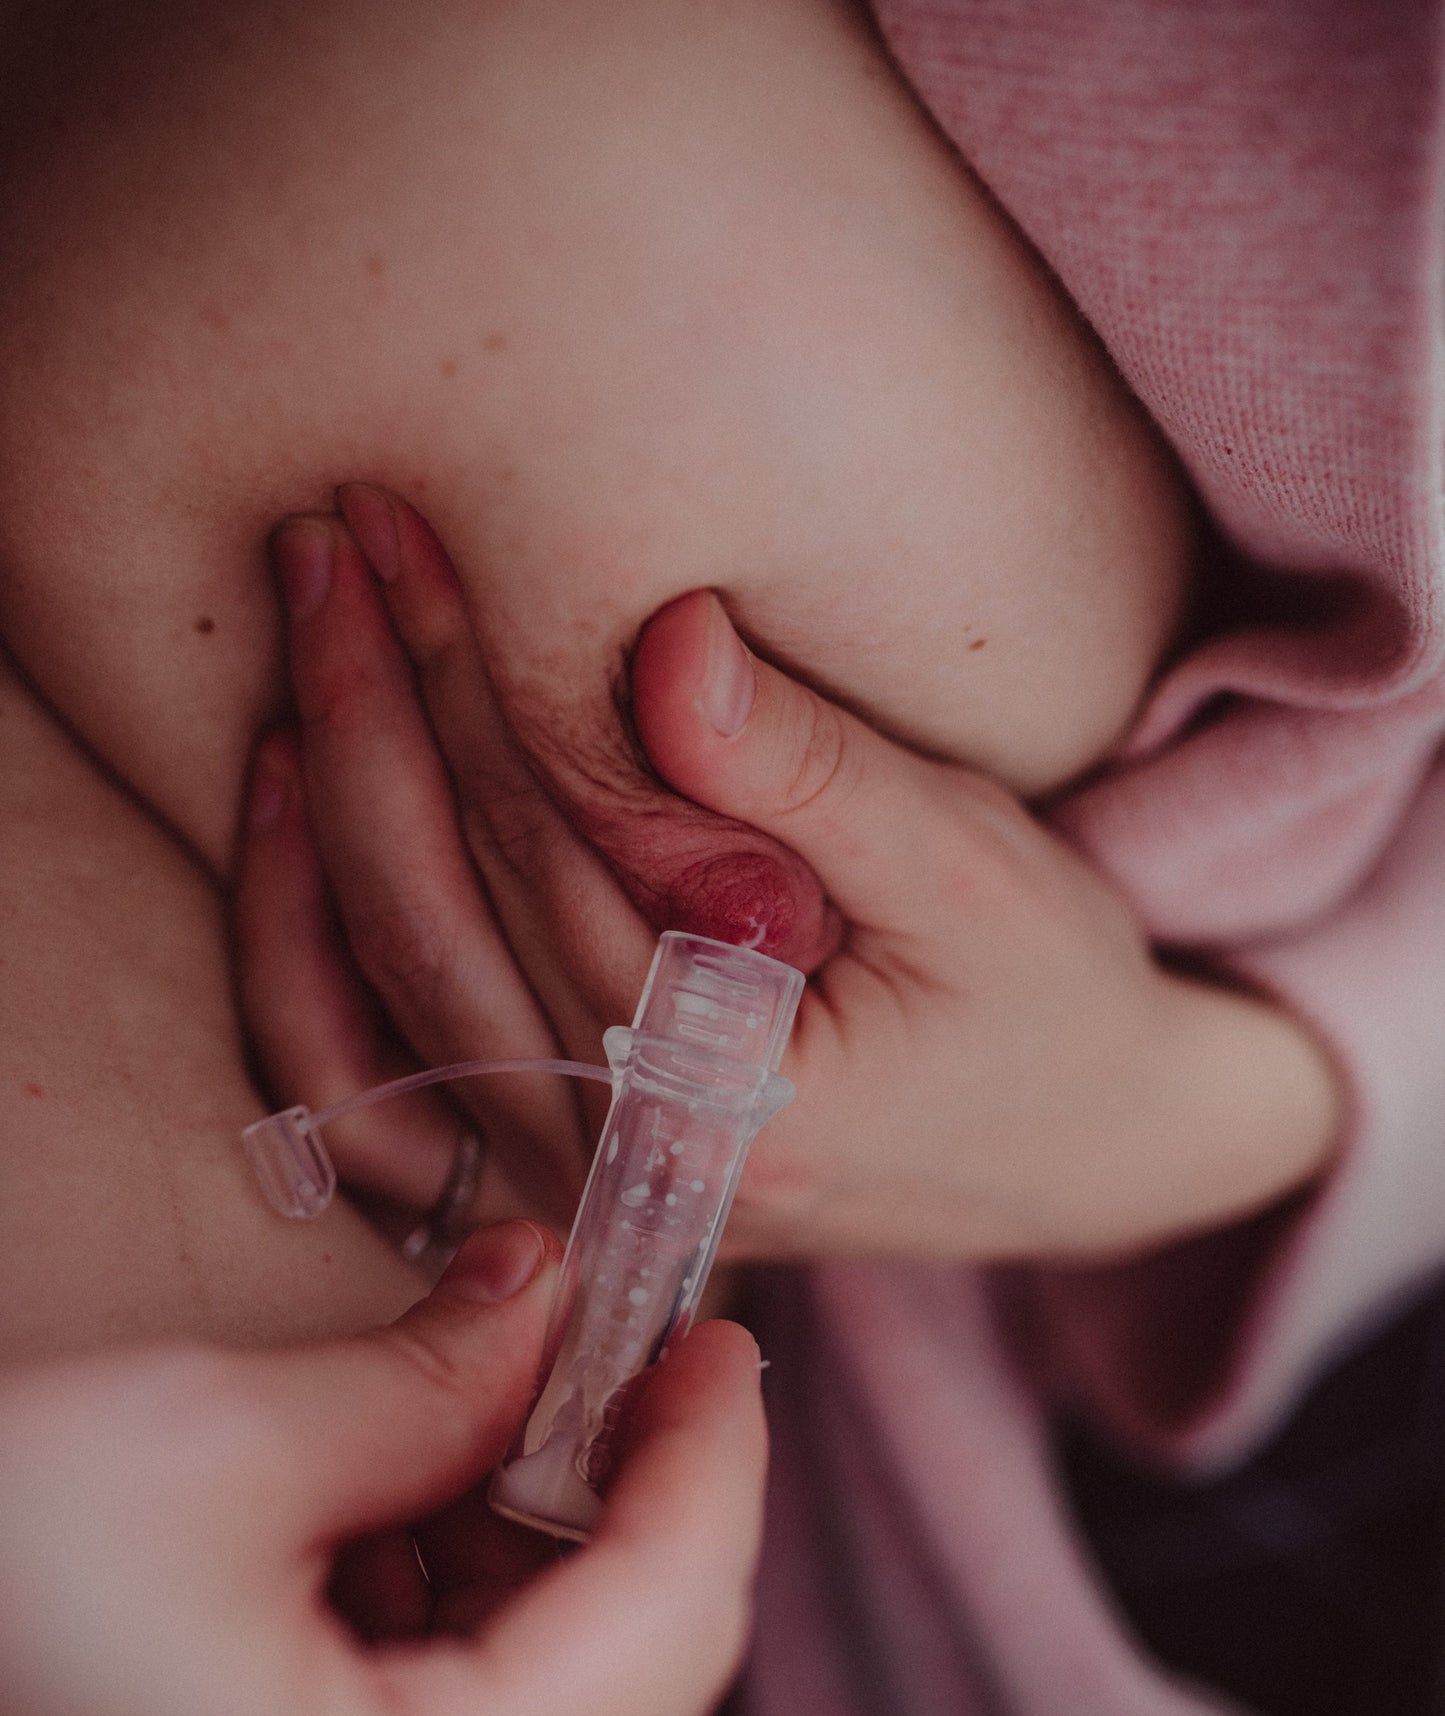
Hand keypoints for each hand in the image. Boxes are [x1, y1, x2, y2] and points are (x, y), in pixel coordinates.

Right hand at [0, 1221, 766, 1715]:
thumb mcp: (200, 1444)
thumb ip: (426, 1381)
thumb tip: (551, 1301)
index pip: (669, 1637)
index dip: (712, 1462)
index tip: (713, 1338)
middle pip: (622, 1706)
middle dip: (622, 1509)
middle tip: (598, 1354)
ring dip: (532, 1570)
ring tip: (469, 1422)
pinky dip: (449, 1648)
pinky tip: (381, 1531)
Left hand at [241, 487, 1342, 1262]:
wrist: (1085, 1146)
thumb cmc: (1050, 995)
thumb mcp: (974, 867)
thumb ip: (812, 770)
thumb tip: (664, 642)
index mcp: (732, 1112)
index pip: (552, 857)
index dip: (471, 680)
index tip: (406, 532)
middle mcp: (622, 1173)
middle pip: (439, 914)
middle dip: (372, 709)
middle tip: (330, 538)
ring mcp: (570, 1183)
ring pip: (382, 984)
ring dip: (323, 799)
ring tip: (305, 626)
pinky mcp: (551, 1164)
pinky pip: (377, 1067)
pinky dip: (311, 939)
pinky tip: (285, 805)